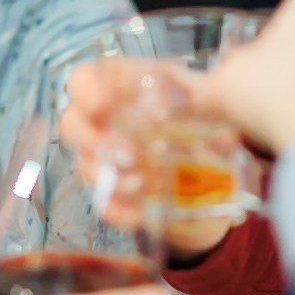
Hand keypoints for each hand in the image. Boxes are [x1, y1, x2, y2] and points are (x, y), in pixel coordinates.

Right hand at [57, 58, 234, 259]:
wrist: (220, 170)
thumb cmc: (209, 122)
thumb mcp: (213, 104)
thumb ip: (212, 107)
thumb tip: (223, 130)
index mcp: (124, 88)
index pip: (83, 79)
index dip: (86, 91)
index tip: (104, 108)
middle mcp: (105, 122)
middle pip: (70, 124)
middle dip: (93, 140)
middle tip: (130, 154)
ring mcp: (106, 160)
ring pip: (84, 166)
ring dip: (110, 176)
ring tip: (144, 184)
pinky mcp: (117, 194)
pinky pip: (104, 204)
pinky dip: (120, 211)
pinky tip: (142, 214)